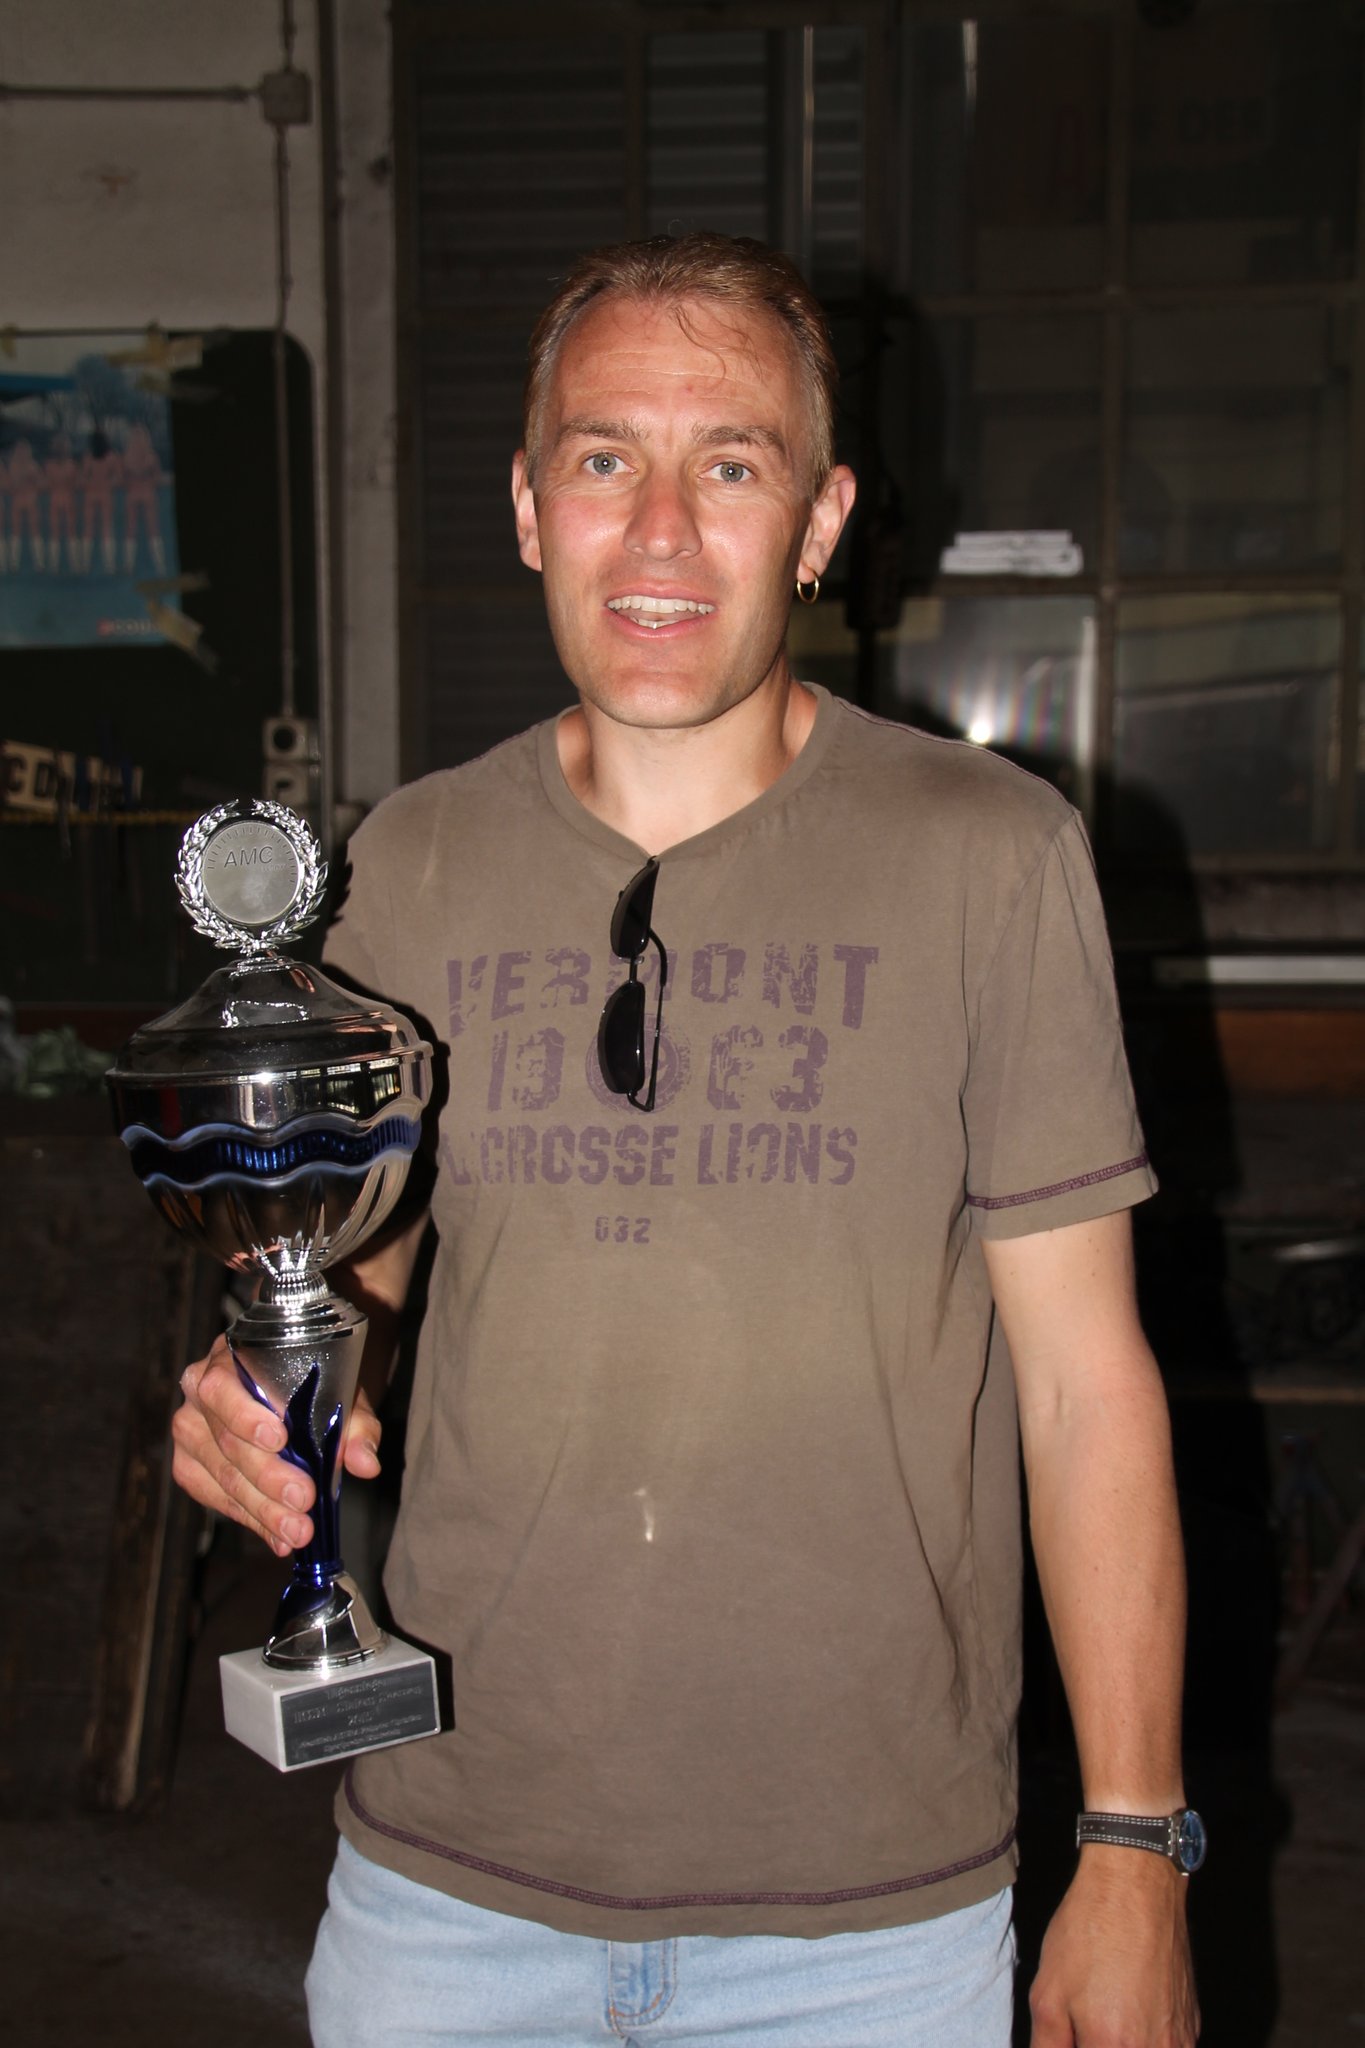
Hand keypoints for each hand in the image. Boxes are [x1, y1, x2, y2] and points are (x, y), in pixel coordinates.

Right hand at [172, 1333, 382, 1558]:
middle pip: (226, 1441)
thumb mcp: (341, 1390)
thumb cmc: (314, 1382)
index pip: (222, 1387)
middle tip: (303, 1501)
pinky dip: (249, 1518)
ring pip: (220, 1475)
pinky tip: (277, 1535)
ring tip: (297, 1531)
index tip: (280, 1441)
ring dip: (261, 1508)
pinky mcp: (189, 1464)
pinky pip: (213, 1496)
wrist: (295, 1384)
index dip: (245, 1416)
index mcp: (230, 1357)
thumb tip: (366, 1463)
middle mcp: (198, 1389)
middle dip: (267, 1478)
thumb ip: (356, 1424)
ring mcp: (190, 1428)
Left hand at [1029, 1847, 1198, 2045]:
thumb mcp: (1048, 1992)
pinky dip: (1145, 2039)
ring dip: (1122, 2043)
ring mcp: (1180, 2041)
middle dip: (1100, 2043)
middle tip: (1085, 2022)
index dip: (1076, 2044)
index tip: (1071, 2035)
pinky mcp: (1191, 2026)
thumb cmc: (1090, 1930)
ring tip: (1107, 2011)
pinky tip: (1129, 2008)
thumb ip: (1047, 2046)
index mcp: (1113, 2044)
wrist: (1136, 1885)